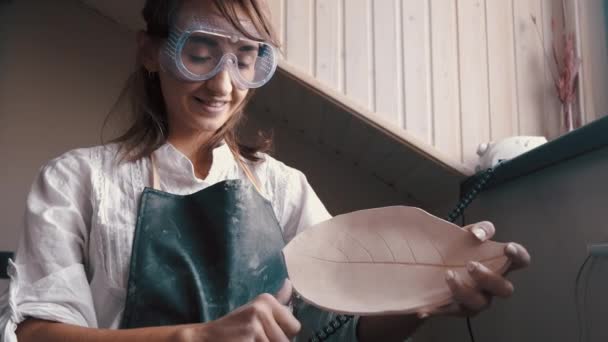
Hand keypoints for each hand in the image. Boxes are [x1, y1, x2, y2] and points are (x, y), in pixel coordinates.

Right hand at [176, 280, 300, 341]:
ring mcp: (254, 326)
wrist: (205, 339)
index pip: (295, 326)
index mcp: (266, 301)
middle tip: (255, 339)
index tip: (267, 334)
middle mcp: (261, 309)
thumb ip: (277, 300)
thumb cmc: (233, 327)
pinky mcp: (248, 341)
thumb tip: (289, 283)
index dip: (284, 335)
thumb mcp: (255, 309)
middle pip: (286, 340)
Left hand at [418, 222, 530, 317]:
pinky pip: (451, 311)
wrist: (431, 268)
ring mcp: (477, 299)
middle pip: (504, 289)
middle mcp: (491, 285)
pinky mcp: (458, 309)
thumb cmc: (456, 251)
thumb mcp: (467, 235)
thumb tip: (479, 233)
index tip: (507, 247)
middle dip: (488, 277)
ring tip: (448, 275)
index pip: (519, 261)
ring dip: (464, 290)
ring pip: (479, 303)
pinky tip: (426, 306)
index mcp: (498, 264)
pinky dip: (439, 307)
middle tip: (471, 264)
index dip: (519, 256)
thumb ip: (479, 229)